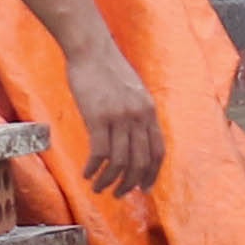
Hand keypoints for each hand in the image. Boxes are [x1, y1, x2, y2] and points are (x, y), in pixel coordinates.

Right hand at [63, 37, 162, 196]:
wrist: (91, 49)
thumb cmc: (107, 69)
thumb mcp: (133, 91)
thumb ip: (136, 113)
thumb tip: (132, 138)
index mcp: (149, 111)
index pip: (158, 151)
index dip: (152, 173)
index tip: (144, 187)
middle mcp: (139, 116)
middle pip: (141, 161)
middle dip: (130, 183)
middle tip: (118, 194)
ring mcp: (120, 117)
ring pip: (120, 162)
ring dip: (109, 181)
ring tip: (98, 187)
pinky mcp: (99, 118)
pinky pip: (100, 153)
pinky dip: (93, 168)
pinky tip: (86, 173)